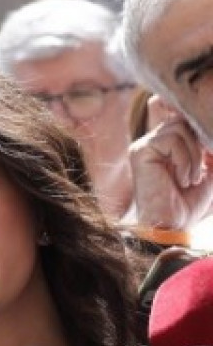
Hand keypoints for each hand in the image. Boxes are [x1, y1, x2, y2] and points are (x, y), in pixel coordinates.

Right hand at [129, 114, 212, 229]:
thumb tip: (212, 129)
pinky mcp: (140, 151)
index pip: (182, 119)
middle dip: (201, 144)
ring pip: (179, 127)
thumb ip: (210, 151)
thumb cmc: (188, 204)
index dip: (194, 125)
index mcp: (167, 146)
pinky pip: (172, 140)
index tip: (199, 148)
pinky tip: (181, 180)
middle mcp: (154, 142)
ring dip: (194, 156)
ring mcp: (145, 146)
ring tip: (191, 179)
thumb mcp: (210, 172)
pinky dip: (185, 160)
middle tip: (202, 172)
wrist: (171, 226)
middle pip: (183, 120)